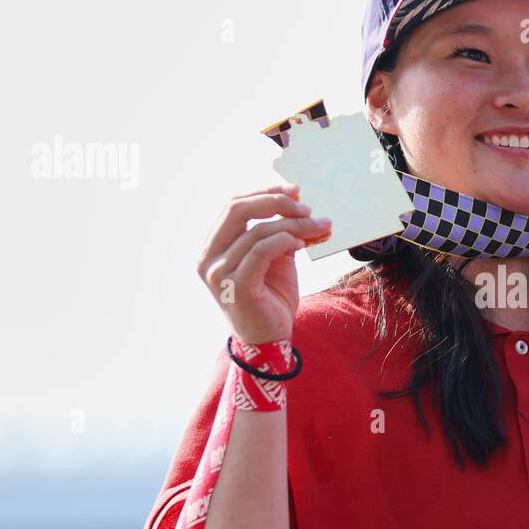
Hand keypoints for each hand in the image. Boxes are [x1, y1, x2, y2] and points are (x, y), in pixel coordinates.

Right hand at [197, 182, 331, 344]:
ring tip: (320, 227)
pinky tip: (302, 243)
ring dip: (294, 226)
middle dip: (275, 202)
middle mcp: (208, 258)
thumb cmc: (271, 296)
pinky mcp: (237, 288)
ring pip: (257, 232)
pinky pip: (261, 252)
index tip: (295, 190)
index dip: (264, 192)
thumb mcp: (275, 256)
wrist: (271, 338)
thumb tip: (296, 198)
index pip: (233, 205)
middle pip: (236, 210)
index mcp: (213, 246)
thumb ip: (278, 230)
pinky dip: (284, 241)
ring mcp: (219, 274)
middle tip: (307, 207)